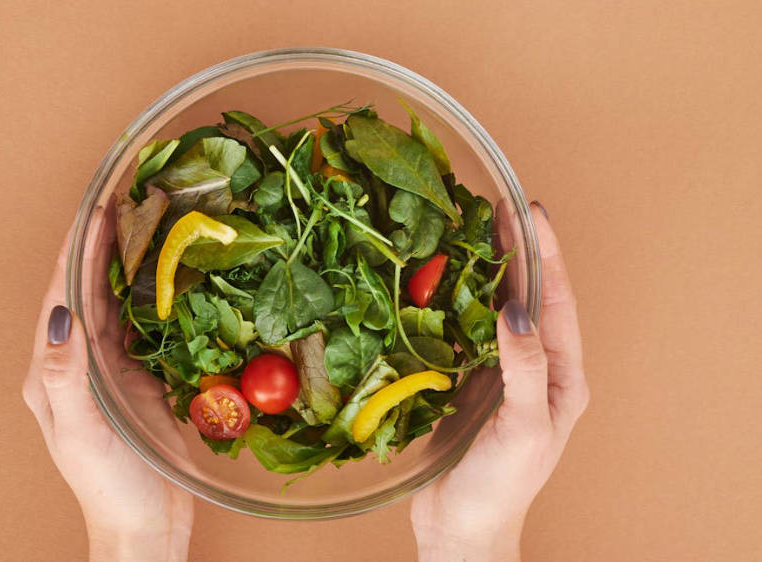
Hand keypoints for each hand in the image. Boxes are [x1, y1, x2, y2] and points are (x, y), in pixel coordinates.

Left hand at [23, 225, 193, 561]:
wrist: (145, 521)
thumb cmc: (109, 485)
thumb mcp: (82, 433)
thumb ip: (67, 375)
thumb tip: (61, 315)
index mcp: (51, 371)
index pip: (62, 297)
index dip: (77, 252)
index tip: (97, 211)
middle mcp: (76, 362)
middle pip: (85, 290)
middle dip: (100, 246)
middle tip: (125, 204)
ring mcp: (108, 368)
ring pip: (114, 302)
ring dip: (125, 263)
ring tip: (144, 225)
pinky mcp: (137, 376)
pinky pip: (141, 326)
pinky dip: (151, 295)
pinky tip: (167, 275)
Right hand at [411, 202, 588, 561]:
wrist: (461, 527)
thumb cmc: (501, 487)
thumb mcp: (523, 428)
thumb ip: (525, 369)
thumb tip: (516, 311)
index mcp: (561, 377)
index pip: (556, 302)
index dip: (546, 255)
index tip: (531, 213)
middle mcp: (534, 367)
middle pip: (528, 296)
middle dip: (517, 251)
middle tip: (498, 208)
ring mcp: (499, 372)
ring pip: (495, 309)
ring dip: (485, 271)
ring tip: (470, 231)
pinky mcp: (467, 380)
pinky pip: (463, 331)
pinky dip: (454, 302)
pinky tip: (440, 280)